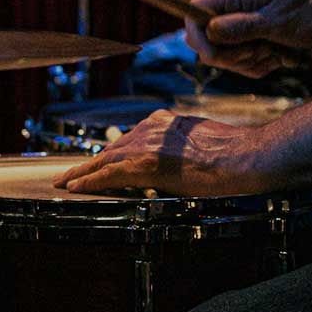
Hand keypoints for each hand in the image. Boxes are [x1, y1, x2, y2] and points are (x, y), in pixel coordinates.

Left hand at [52, 110, 273, 195]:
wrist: (246, 157)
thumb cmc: (236, 155)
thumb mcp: (203, 143)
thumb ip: (181, 148)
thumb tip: (174, 163)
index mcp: (167, 122)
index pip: (130, 140)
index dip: (111, 154)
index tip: (98, 162)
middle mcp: (153, 128)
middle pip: (113, 149)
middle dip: (91, 163)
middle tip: (70, 174)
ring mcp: (148, 144)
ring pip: (105, 160)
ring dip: (83, 173)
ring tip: (65, 183)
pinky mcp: (146, 163)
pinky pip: (109, 174)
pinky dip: (89, 182)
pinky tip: (74, 188)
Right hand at [185, 0, 311, 77]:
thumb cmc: (310, 11)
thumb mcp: (277, 21)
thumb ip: (242, 27)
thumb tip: (210, 30)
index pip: (195, 11)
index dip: (197, 35)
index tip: (213, 55)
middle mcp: (233, 8)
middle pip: (207, 41)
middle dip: (232, 55)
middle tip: (260, 50)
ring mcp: (241, 25)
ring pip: (226, 57)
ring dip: (251, 62)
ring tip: (277, 52)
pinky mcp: (251, 40)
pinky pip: (242, 64)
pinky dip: (261, 66)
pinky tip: (281, 57)